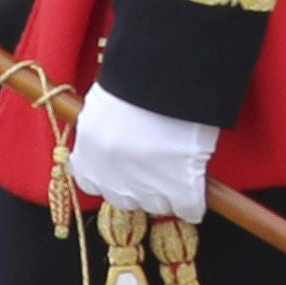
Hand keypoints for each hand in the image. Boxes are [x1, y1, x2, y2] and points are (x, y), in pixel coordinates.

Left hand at [67, 85, 215, 219]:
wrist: (162, 75)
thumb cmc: (132, 81)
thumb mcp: (103, 107)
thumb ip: (103, 133)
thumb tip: (116, 142)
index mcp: (87, 158)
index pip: (93, 184)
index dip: (113, 173)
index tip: (126, 160)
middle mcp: (111, 180)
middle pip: (127, 200)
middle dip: (141, 185)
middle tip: (157, 161)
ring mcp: (145, 188)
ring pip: (158, 205)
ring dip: (168, 192)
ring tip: (180, 166)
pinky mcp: (179, 189)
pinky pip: (189, 209)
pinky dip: (195, 201)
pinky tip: (198, 185)